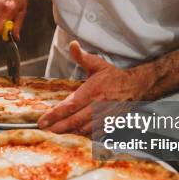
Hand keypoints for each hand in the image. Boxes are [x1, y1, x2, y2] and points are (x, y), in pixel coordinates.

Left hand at [37, 41, 158, 134]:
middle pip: (75, 120)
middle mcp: (99, 105)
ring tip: (56, 130)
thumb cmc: (113, 75)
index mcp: (93, 90)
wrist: (135, 85)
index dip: (55, 115)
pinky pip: (94, 133)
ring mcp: (105, 116)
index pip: (70, 105)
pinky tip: (74, 132)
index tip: (42, 121)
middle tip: (46, 128)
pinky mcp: (110, 123)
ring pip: (84, 129)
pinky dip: (83, 135)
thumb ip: (82, 56)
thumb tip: (72, 44)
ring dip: (70, 131)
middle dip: (58, 126)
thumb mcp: (97, 63)